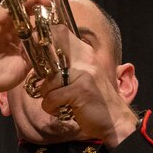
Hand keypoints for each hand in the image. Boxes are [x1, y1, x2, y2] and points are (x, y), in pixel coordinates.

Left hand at [32, 24, 137, 147]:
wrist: (116, 120)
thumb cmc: (94, 100)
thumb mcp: (83, 76)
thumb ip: (67, 64)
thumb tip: (39, 58)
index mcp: (85, 52)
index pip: (59, 31)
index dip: (43, 39)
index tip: (37, 55)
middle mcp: (85, 58)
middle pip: (49, 51)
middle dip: (40, 71)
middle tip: (44, 84)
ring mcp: (84, 73)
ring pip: (47, 82)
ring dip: (48, 97)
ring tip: (60, 103)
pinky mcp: (81, 90)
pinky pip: (51, 98)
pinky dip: (52, 108)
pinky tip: (62, 111)